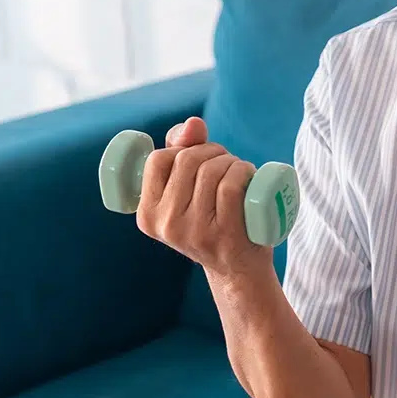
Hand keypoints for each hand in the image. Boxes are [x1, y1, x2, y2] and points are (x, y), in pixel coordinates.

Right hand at [134, 116, 272, 279]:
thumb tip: (195, 124)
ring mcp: (194, 232)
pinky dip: (243, 171)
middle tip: (227, 164)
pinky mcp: (223, 235)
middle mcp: (166, 225)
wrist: (239, 272)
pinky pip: (230, 185)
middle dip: (212, 151)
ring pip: (211, 170)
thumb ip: (183, 152)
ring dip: (231, 161)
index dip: (183, 149)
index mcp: (148, 215)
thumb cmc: (213, 223)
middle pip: (187, 160)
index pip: (158, 159)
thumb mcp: (189, 192)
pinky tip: (249, 176)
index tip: (199, 160)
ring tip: (240, 172)